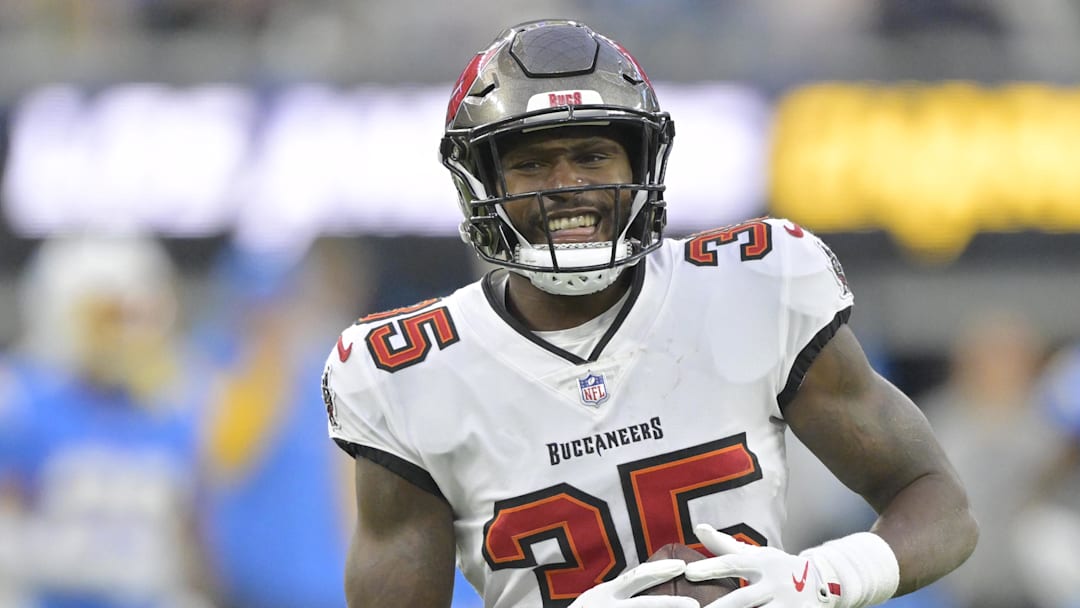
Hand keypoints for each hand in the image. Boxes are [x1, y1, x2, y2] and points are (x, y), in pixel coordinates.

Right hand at [569, 559, 700, 607]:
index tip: (681, 565)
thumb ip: (617, 593)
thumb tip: (646, 581)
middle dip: (671, 605)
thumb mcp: (595, 600)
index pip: (635, 578)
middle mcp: (606, 606)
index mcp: (604, 594)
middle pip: (645, 605)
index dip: (659, 570)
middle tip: (696, 604)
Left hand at [683, 524, 837, 607]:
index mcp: (763, 564)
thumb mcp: (757, 554)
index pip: (733, 563)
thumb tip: (698, 528)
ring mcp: (789, 605)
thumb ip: (725, 545)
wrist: (825, 581)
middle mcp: (775, 584)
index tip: (689, 573)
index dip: (711, 568)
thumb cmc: (779, 568)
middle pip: (743, 600)